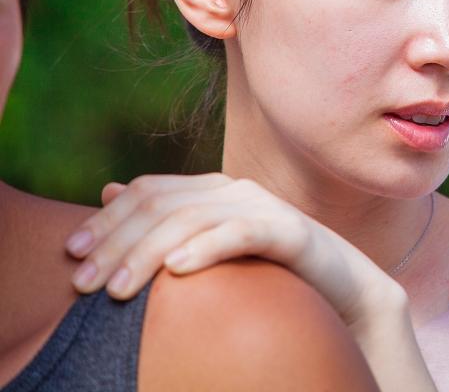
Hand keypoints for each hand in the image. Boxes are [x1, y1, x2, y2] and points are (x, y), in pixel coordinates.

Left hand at [64, 173, 403, 330]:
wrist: (345, 290)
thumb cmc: (274, 275)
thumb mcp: (214, 249)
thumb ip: (168, 222)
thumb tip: (110, 190)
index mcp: (214, 190)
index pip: (147, 191)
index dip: (106, 219)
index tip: (71, 253)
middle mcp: (236, 190)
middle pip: (162, 204)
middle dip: (116, 241)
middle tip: (84, 281)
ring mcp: (264, 207)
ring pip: (193, 218)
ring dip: (147, 252)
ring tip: (118, 289)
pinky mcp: (291, 231)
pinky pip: (242, 233)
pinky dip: (207, 247)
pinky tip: (177, 270)